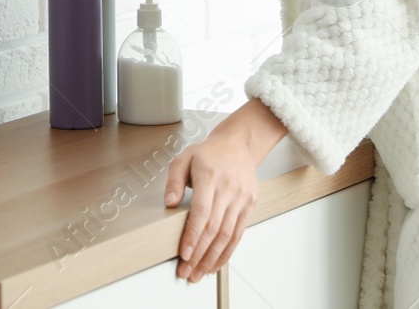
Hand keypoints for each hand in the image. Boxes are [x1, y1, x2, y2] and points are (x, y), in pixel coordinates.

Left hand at [163, 128, 260, 283]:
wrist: (238, 145)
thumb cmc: (209, 153)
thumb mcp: (183, 158)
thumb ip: (173, 181)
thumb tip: (169, 202)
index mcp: (209, 175)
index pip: (201, 212)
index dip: (193, 236)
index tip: (184, 254)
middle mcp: (228, 187)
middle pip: (214, 228)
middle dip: (199, 254)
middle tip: (187, 271)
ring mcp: (241, 197)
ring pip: (227, 235)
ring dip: (212, 258)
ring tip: (199, 273)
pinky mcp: (249, 205)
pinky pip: (239, 233)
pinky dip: (227, 252)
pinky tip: (216, 263)